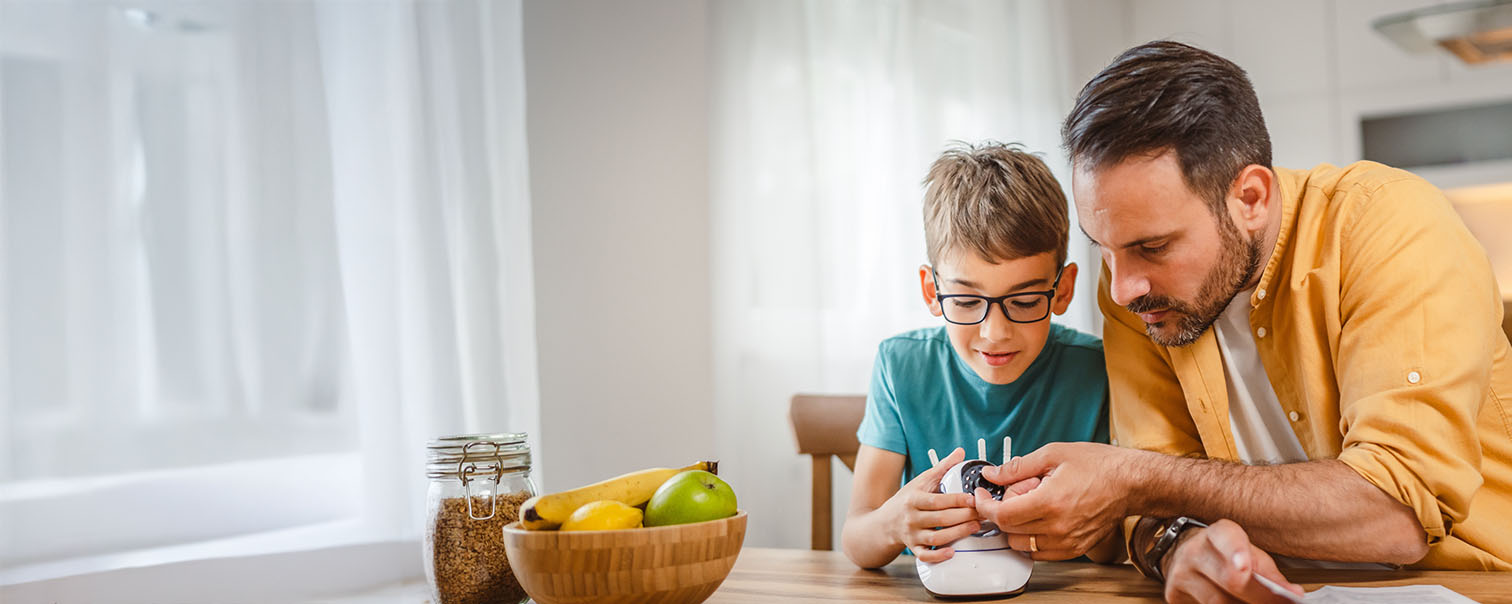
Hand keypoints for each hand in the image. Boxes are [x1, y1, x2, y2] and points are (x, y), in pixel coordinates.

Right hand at [882, 447, 979, 562]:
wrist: (885, 522)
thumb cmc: (907, 500)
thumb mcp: (922, 481)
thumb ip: (942, 468)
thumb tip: (960, 452)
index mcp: (914, 499)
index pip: (938, 500)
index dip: (957, 500)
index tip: (973, 498)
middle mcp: (911, 518)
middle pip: (940, 519)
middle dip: (963, 517)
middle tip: (981, 514)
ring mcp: (912, 535)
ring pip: (936, 538)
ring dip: (957, 534)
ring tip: (974, 527)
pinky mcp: (913, 548)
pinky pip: (925, 555)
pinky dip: (938, 556)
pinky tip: (952, 552)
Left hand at [972, 442, 1131, 559]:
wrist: (1131, 482)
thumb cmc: (1098, 466)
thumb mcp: (1053, 454)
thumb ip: (1017, 467)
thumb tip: (992, 474)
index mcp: (1050, 503)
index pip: (1002, 515)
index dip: (985, 505)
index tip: (981, 496)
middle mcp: (1058, 528)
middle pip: (1009, 531)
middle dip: (1000, 512)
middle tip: (1011, 493)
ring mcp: (1067, 542)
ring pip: (1022, 545)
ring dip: (1015, 528)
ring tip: (1029, 505)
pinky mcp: (1075, 549)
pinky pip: (1041, 553)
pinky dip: (1032, 539)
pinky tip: (1039, 519)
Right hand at [1163, 519, 1304, 603]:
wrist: (1185, 557)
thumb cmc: (1225, 556)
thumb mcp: (1249, 555)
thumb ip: (1268, 574)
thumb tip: (1293, 594)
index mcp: (1217, 534)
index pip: (1226, 538)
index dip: (1236, 552)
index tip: (1244, 568)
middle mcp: (1194, 551)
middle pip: (1228, 580)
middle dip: (1259, 597)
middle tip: (1282, 602)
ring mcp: (1180, 574)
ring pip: (1218, 602)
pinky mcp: (1173, 595)